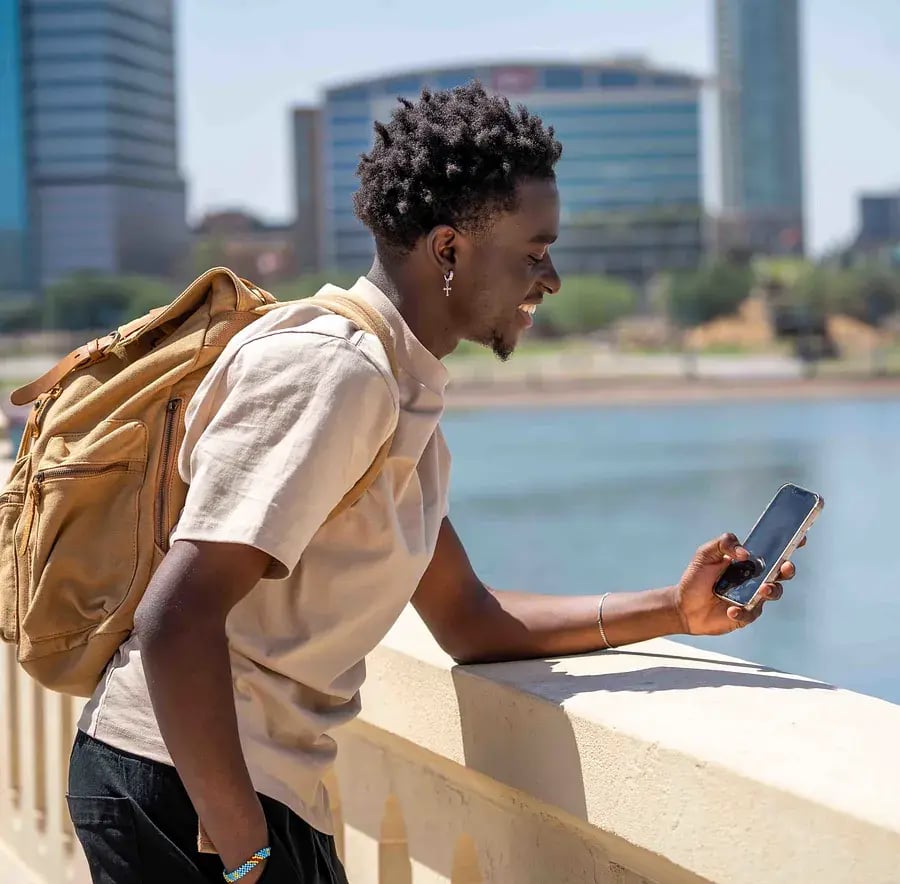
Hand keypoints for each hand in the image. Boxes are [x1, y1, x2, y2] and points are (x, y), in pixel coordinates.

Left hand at [671, 532, 801, 635]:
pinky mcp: (747, 614)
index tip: (800, 538)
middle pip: (781, 572)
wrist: (684, 606)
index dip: (788, 545)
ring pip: (774, 592)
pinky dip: (743, 610)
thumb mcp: (705, 554)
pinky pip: (753, 612)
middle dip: (787, 569)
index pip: (771, 551)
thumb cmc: (696, 578)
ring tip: (763, 590)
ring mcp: (753, 596)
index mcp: (747, 561)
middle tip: (784, 567)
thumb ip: (724, 544)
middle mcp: (755, 578)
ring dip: (772, 590)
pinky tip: (731, 609)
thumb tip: (744, 552)